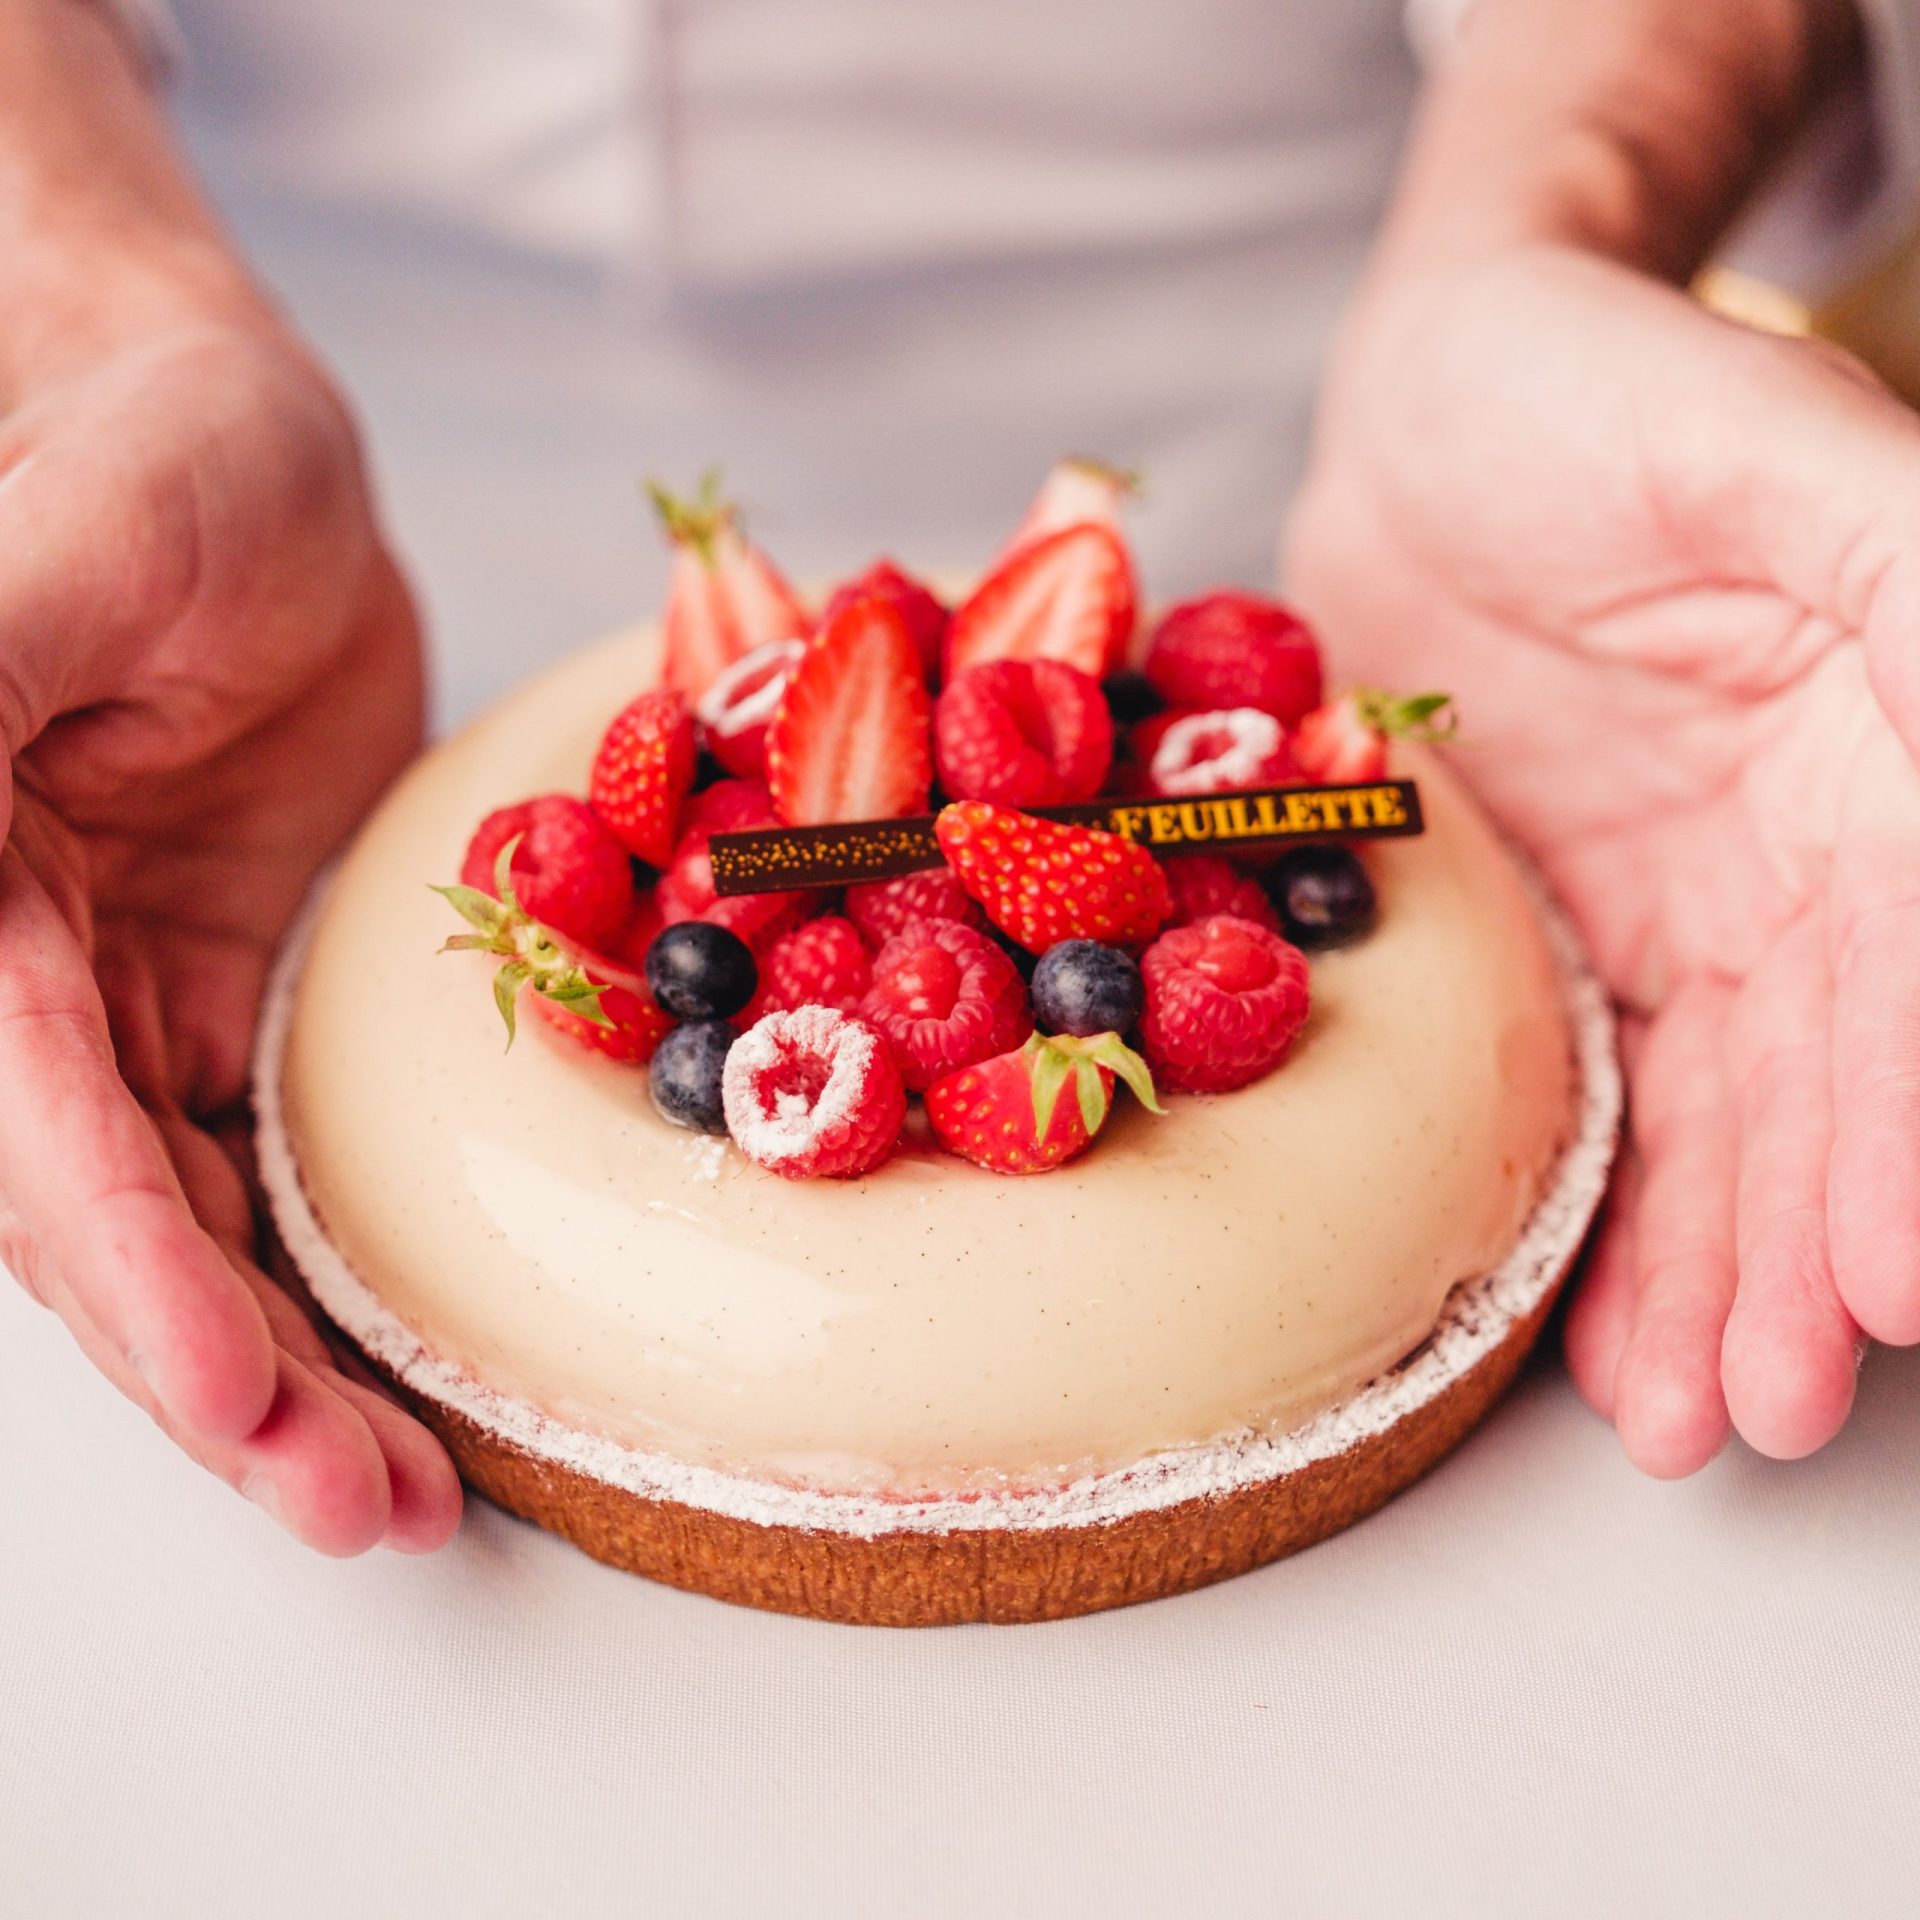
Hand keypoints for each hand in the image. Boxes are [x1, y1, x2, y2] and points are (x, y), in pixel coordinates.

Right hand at [0, 194, 460, 1547]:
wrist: (234, 451)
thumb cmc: (138, 459)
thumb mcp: (56, 551)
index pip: (29, 1135)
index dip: (137, 1282)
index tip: (242, 1398)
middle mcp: (11, 988)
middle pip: (105, 1228)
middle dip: (225, 1382)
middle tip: (370, 1506)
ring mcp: (116, 1002)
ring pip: (184, 1229)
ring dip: (280, 1370)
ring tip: (403, 1492)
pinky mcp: (220, 992)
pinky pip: (261, 1165)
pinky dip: (317, 1273)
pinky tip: (395, 1363)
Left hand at [1287, 245, 1919, 1473]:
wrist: (1437, 402)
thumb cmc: (1601, 393)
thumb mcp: (1784, 457)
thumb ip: (1919, 595)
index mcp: (1891, 753)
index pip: (1912, 972)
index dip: (1906, 1126)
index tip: (1890, 1284)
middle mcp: (1807, 856)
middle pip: (1828, 1084)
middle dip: (1804, 1252)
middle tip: (1764, 1409)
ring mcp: (1685, 904)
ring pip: (1721, 1121)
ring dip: (1712, 1275)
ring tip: (1689, 1421)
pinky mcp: (1573, 929)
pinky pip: (1599, 1091)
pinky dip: (1604, 1212)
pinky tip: (1594, 1337)